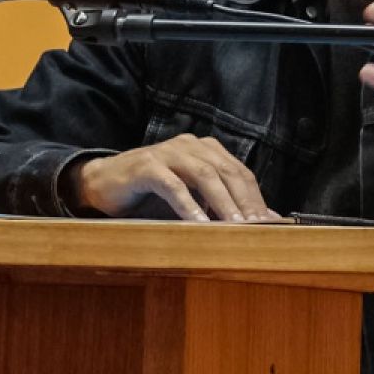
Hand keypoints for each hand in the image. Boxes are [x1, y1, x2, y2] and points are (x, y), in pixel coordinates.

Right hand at [73, 134, 278, 221]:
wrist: (104, 183)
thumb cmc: (151, 195)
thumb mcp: (191, 199)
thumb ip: (221, 206)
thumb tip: (261, 223)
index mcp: (205, 149)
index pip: (239, 172)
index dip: (255, 198)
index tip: (269, 224)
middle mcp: (189, 145)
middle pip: (227, 172)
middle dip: (244, 202)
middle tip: (257, 228)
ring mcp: (167, 152)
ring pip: (204, 175)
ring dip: (221, 203)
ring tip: (234, 227)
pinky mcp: (146, 165)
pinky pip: (172, 185)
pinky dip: (188, 205)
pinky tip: (198, 224)